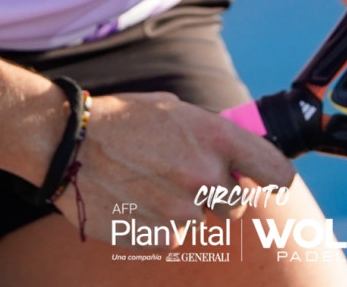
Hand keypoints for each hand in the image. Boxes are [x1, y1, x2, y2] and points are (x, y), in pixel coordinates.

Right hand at [61, 91, 294, 226]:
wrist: (69, 142)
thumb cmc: (124, 120)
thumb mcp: (176, 110)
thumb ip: (213, 136)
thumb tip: (240, 159)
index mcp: (217, 138)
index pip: (276, 172)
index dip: (271, 178)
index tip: (262, 180)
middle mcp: (206, 177)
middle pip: (235, 204)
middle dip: (215, 194)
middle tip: (181, 175)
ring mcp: (182, 210)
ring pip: (199, 220)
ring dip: (180, 207)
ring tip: (148, 182)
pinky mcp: (157, 236)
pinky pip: (171, 236)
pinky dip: (156, 223)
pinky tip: (134, 199)